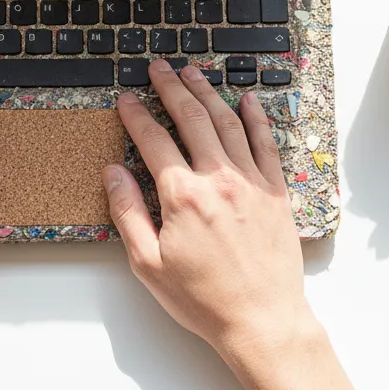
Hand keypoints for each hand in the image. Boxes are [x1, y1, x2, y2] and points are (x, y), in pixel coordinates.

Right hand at [103, 59, 313, 363]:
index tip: (126, 99)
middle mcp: (218, 179)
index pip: (153, 141)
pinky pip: (266, 143)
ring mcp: (251, 182)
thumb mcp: (149, 264)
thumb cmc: (203, 300)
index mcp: (183, 196)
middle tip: (158, 68)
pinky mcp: (275, 191)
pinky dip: (256, 118)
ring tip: (192, 73)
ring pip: (227, 122)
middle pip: (191, 119)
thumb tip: (113, 172)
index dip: (136, 115)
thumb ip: (128, 213)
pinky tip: (247, 100)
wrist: (263, 321)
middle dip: (171, 88)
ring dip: (207, 93)